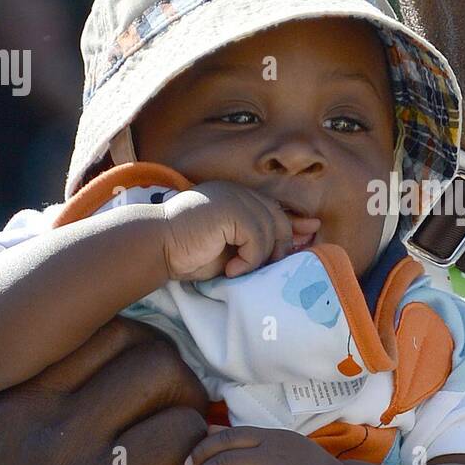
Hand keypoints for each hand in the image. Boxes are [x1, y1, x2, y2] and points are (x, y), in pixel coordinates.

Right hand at [0, 317, 207, 464]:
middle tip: (182, 409)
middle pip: (160, 368)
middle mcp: (54, 438)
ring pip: (185, 428)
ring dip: (197, 441)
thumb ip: (5, 372)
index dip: (148, 346)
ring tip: (184, 457)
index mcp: (20, 401)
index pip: (115, 333)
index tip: (150, 374)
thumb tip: (36, 316)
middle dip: (184, 384)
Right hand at [160, 181, 319, 281]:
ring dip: (258, 259)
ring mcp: (234, 198)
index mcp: (236, 198)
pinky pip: (257, 238)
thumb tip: (291, 247)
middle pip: (278, 220)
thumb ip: (256, 246)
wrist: (156, 246)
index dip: (293, 226)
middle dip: (281, 248)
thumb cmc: (187, 253)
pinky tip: (231, 270)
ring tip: (238, 272)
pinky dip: (249, 259)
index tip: (308, 238)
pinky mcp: (231, 210)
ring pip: (270, 232)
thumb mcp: (230, 251)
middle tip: (267, 270)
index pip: (274, 210)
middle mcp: (238, 193)